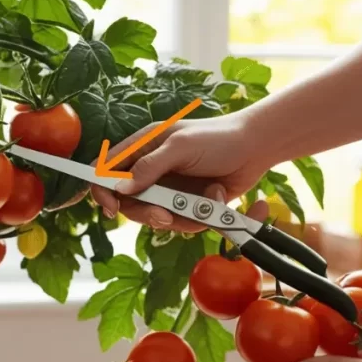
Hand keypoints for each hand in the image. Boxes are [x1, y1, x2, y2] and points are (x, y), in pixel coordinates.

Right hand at [90, 113, 273, 231]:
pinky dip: (199, 218)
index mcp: (143, 147)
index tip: (112, 208)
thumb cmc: (220, 138)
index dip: (102, 191)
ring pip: (156, 217)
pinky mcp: (188, 204)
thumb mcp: (180, 147)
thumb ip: (149, 167)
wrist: (258, 148)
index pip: (105, 170)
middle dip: (147, 212)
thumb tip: (121, 190)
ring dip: (180, 216)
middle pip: (129, 202)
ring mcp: (169, 189)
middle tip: (165, 215)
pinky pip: (181, 223)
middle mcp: (151, 170)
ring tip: (206, 201)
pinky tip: (218, 198)